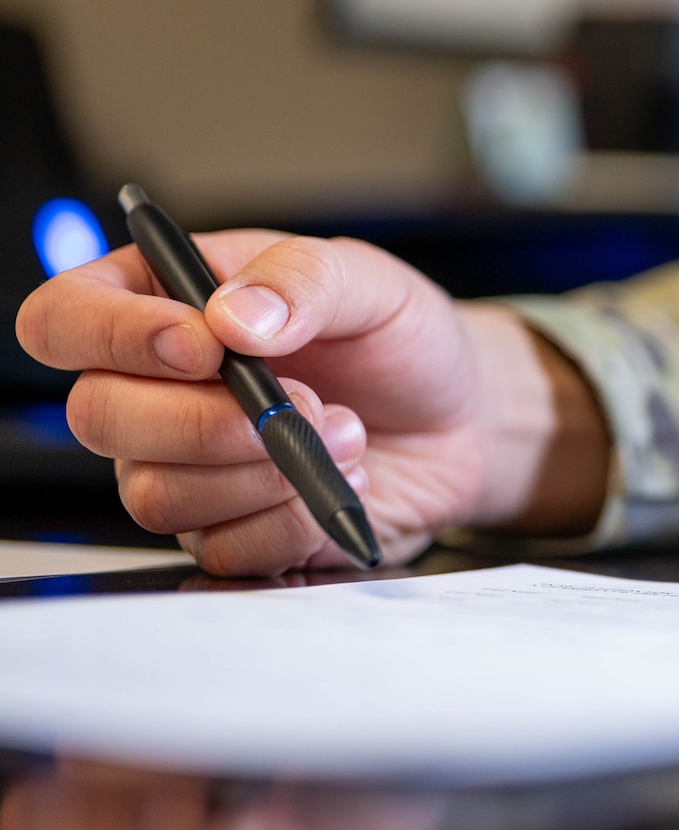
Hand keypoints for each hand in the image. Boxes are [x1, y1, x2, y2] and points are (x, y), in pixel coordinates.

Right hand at [16, 231, 607, 574]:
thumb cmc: (401, 340)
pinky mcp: (229, 530)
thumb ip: (302, 280)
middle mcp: (155, 391)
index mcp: (163, 304)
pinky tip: (340, 481)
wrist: (463, 417)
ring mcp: (184, 468)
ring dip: (265, 469)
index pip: (65, 320)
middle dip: (209, 418)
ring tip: (344, 433)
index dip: (113, 336)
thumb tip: (233, 316)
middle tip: (302, 401)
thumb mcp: (370, 282)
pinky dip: (294, 518)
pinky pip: (223, 549)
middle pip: (99, 418)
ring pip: (157, 494)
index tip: (201, 346)